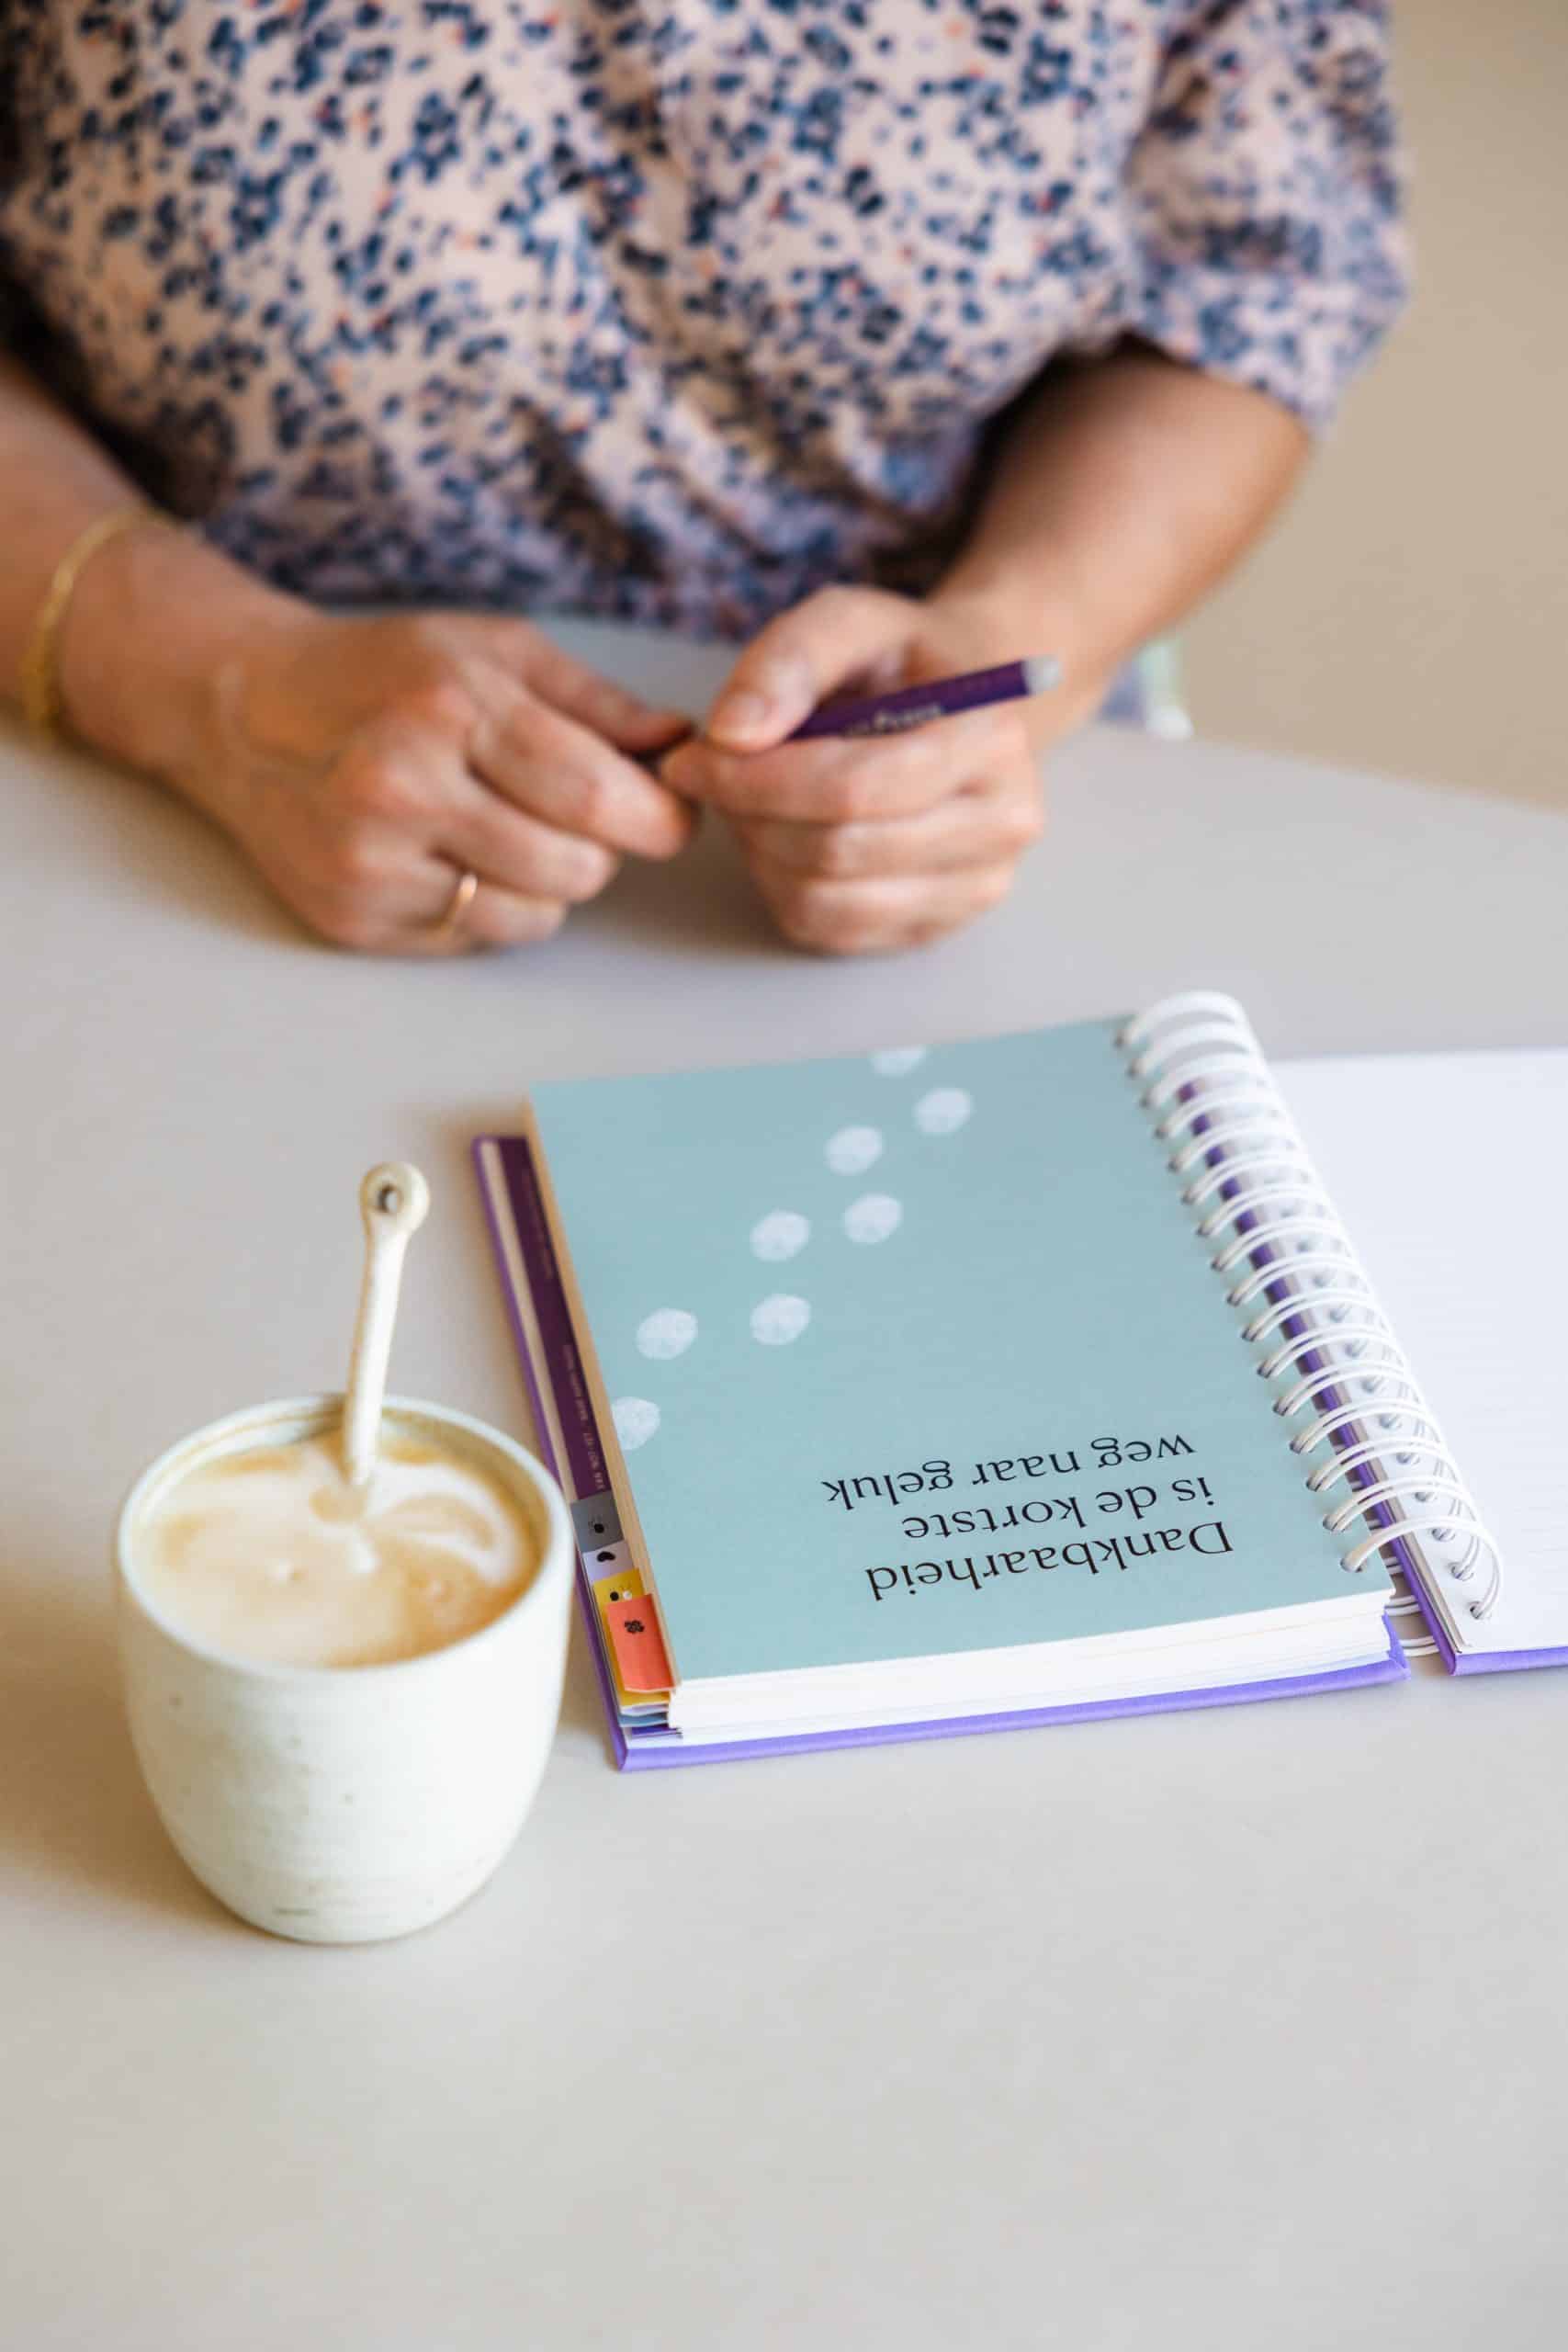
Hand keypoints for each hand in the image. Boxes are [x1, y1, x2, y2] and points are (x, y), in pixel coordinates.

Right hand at [166, 609, 693, 952]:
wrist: (239, 708)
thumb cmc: (383, 674)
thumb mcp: (492, 650)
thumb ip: (596, 703)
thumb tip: (684, 745)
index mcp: (450, 708)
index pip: (593, 793)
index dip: (656, 818)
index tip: (672, 818)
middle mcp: (404, 787)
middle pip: (575, 867)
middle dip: (603, 851)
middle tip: (580, 819)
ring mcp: (371, 862)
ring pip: (535, 916)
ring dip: (549, 885)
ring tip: (508, 831)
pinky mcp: (352, 918)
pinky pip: (474, 937)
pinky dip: (489, 906)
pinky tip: (451, 856)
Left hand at [661, 586, 1076, 954]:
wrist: (963, 710)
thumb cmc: (903, 664)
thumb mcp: (852, 620)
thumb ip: (789, 660)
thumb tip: (733, 733)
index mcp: (991, 739)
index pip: (852, 787)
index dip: (753, 780)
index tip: (691, 760)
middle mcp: (1004, 822)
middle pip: (836, 849)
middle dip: (750, 814)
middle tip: (714, 777)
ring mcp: (977, 886)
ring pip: (825, 901)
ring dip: (760, 854)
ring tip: (751, 802)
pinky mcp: (937, 927)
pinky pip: (829, 931)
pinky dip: (782, 887)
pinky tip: (782, 837)